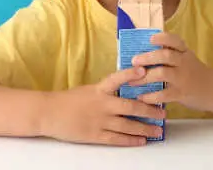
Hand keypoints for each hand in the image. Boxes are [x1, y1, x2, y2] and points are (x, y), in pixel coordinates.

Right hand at [37, 67, 165, 145]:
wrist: (48, 113)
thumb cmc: (68, 100)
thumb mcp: (89, 90)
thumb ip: (106, 91)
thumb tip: (126, 88)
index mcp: (99, 90)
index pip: (117, 79)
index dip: (131, 74)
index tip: (145, 71)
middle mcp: (102, 104)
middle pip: (130, 107)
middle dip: (149, 110)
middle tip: (163, 113)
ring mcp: (99, 121)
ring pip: (127, 125)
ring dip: (145, 128)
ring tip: (158, 130)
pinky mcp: (95, 135)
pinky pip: (117, 139)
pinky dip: (131, 140)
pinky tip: (141, 141)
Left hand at [129, 32, 212, 112]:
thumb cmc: (195, 73)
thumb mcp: (186, 59)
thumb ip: (170, 55)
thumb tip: (142, 53)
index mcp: (184, 52)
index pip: (174, 40)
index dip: (162, 38)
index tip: (150, 39)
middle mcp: (184, 62)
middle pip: (165, 56)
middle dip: (148, 57)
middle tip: (134, 61)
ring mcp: (183, 78)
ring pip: (163, 73)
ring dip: (145, 77)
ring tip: (132, 81)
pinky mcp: (182, 94)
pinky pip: (164, 94)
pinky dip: (151, 96)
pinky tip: (142, 97)